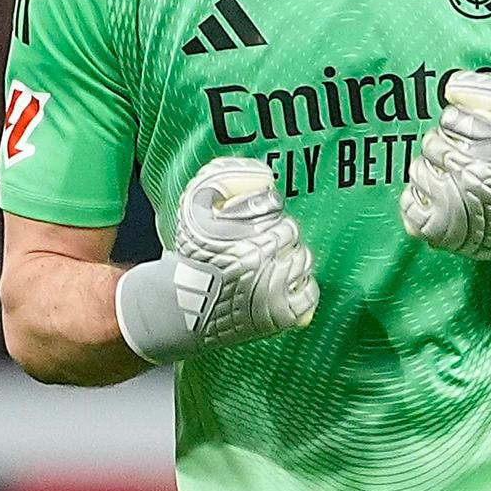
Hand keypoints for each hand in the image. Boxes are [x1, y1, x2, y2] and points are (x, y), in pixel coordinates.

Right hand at [117, 158, 318, 363]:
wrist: (182, 308)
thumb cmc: (192, 258)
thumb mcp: (194, 211)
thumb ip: (221, 183)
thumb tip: (262, 176)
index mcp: (241, 234)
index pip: (275, 208)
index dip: (269, 212)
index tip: (262, 221)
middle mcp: (259, 260)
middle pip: (291, 233)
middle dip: (280, 234)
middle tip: (267, 242)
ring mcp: (272, 289)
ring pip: (303, 260)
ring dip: (292, 258)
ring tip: (275, 262)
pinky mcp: (279, 314)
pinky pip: (308, 293)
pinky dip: (302, 288)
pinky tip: (288, 285)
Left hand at [400, 72, 490, 279]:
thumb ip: (490, 93)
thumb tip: (452, 87)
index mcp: (488, 150)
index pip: (450, 120)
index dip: (459, 124)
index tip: (472, 136)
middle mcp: (466, 178)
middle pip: (431, 144)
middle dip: (445, 147)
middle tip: (462, 159)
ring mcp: (448, 207)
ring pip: (417, 170)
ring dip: (431, 171)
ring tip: (452, 179)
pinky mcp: (436, 229)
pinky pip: (409, 202)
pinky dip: (418, 198)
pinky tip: (437, 197)